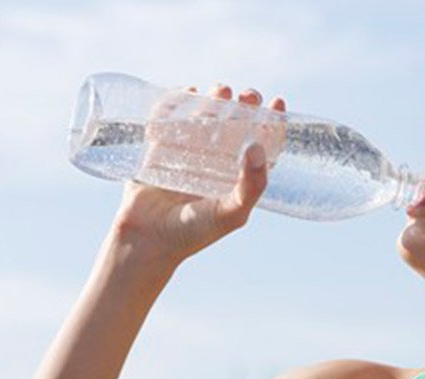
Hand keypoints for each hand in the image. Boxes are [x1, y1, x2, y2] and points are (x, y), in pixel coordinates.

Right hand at [111, 84, 286, 263]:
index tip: (277, 104)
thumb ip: (251, 187)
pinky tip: (186, 93)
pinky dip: (175, 103)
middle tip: (246, 95)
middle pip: (233, 125)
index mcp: (235, 179)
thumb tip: (257, 146)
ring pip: (202, 117)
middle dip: (242, 106)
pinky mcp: (158, 149)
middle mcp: (213, 164)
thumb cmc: (193, 233)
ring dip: (213, 100)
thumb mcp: (231, 213)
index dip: (271, 124)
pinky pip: (167, 119)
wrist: (147, 241)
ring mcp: (185, 155)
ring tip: (220, 91)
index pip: (259, 147)